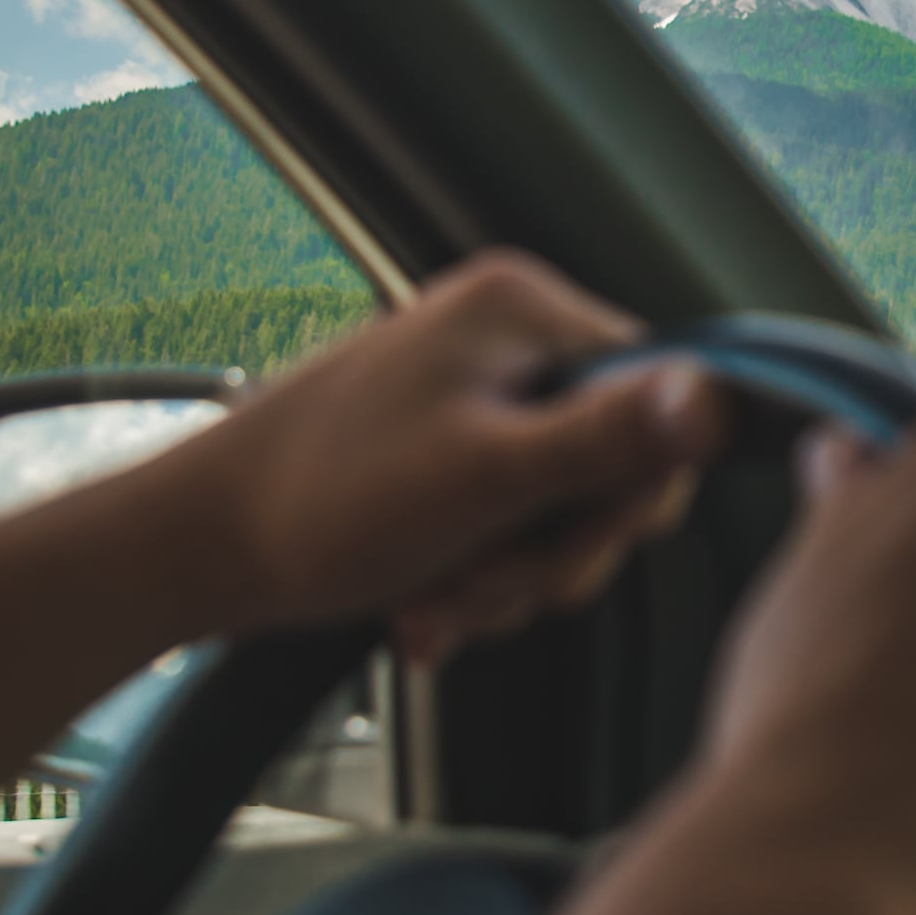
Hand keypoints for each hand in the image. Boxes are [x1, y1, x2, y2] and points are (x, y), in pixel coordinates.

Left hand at [163, 257, 730, 664]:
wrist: (194, 551)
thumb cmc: (319, 503)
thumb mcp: (486, 476)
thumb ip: (608, 438)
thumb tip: (721, 398)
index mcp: (523, 308)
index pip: (659, 401)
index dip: (625, 497)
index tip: (562, 541)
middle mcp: (503, 336)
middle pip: (611, 466)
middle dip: (550, 552)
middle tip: (482, 579)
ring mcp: (470, 396)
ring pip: (558, 511)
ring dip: (505, 579)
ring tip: (436, 595)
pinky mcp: (441, 453)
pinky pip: (505, 527)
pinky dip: (471, 580)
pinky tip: (421, 606)